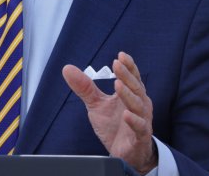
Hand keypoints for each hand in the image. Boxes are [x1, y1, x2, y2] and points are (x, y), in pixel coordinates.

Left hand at [63, 52, 155, 174]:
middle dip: (126, 75)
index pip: (132, 77)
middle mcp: (139, 104)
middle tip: (117, 64)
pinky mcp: (140, 136)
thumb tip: (67, 68)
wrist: (125, 154)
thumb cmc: (114, 126)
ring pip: (137, 105)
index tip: (120, 55)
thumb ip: (85, 87)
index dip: (128, 66)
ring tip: (118, 84)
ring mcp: (142, 120)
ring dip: (128, 94)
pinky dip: (134, 121)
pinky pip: (140, 127)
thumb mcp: (96, 104)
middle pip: (135, 87)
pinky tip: (126, 115)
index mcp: (131, 94)